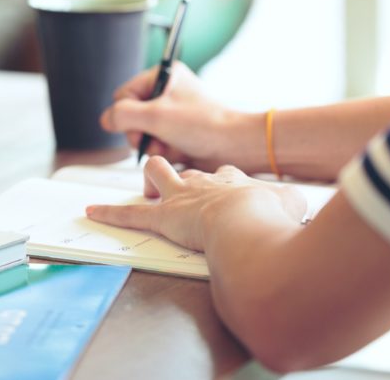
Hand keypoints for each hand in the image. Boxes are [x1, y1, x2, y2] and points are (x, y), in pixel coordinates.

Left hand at [86, 156, 305, 252]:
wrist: (250, 219)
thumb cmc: (272, 216)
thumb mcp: (292, 204)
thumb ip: (291, 204)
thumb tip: (298, 207)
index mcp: (233, 180)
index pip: (224, 174)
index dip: (225, 182)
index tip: (232, 193)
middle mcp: (204, 182)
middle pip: (188, 170)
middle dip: (184, 176)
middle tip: (188, 194)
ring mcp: (181, 197)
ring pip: (158, 174)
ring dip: (152, 182)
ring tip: (150, 193)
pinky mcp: (163, 218)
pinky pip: (130, 215)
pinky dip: (109, 213)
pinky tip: (91, 210)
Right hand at [99, 61, 265, 172]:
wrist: (234, 146)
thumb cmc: (203, 124)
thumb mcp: (156, 116)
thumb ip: (123, 115)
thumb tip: (106, 119)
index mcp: (164, 76)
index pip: (124, 94)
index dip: (127, 113)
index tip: (141, 124)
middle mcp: (167, 92)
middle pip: (131, 115)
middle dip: (140, 132)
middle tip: (154, 138)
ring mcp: (172, 114)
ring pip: (142, 132)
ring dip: (150, 143)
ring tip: (166, 147)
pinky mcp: (178, 132)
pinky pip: (156, 142)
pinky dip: (161, 150)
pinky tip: (175, 152)